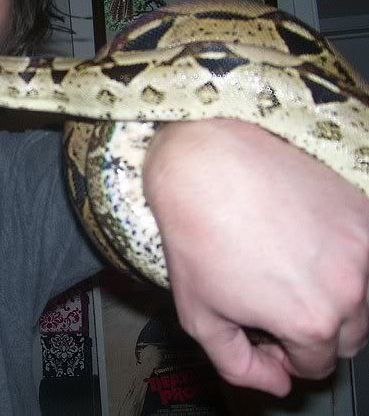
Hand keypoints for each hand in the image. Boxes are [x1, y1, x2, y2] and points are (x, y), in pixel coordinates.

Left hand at [143, 118, 368, 395]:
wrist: (207, 166)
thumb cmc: (198, 236)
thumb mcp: (200, 317)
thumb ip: (240, 366)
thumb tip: (280, 384)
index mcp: (311, 321)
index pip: (315, 364)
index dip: (284, 351)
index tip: (262, 326)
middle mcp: (350, 287)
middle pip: (347, 337)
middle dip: (312, 329)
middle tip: (273, 299)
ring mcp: (362, 246)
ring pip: (361, 298)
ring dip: (331, 295)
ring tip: (285, 268)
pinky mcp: (362, 211)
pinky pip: (363, 255)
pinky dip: (340, 258)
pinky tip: (300, 239)